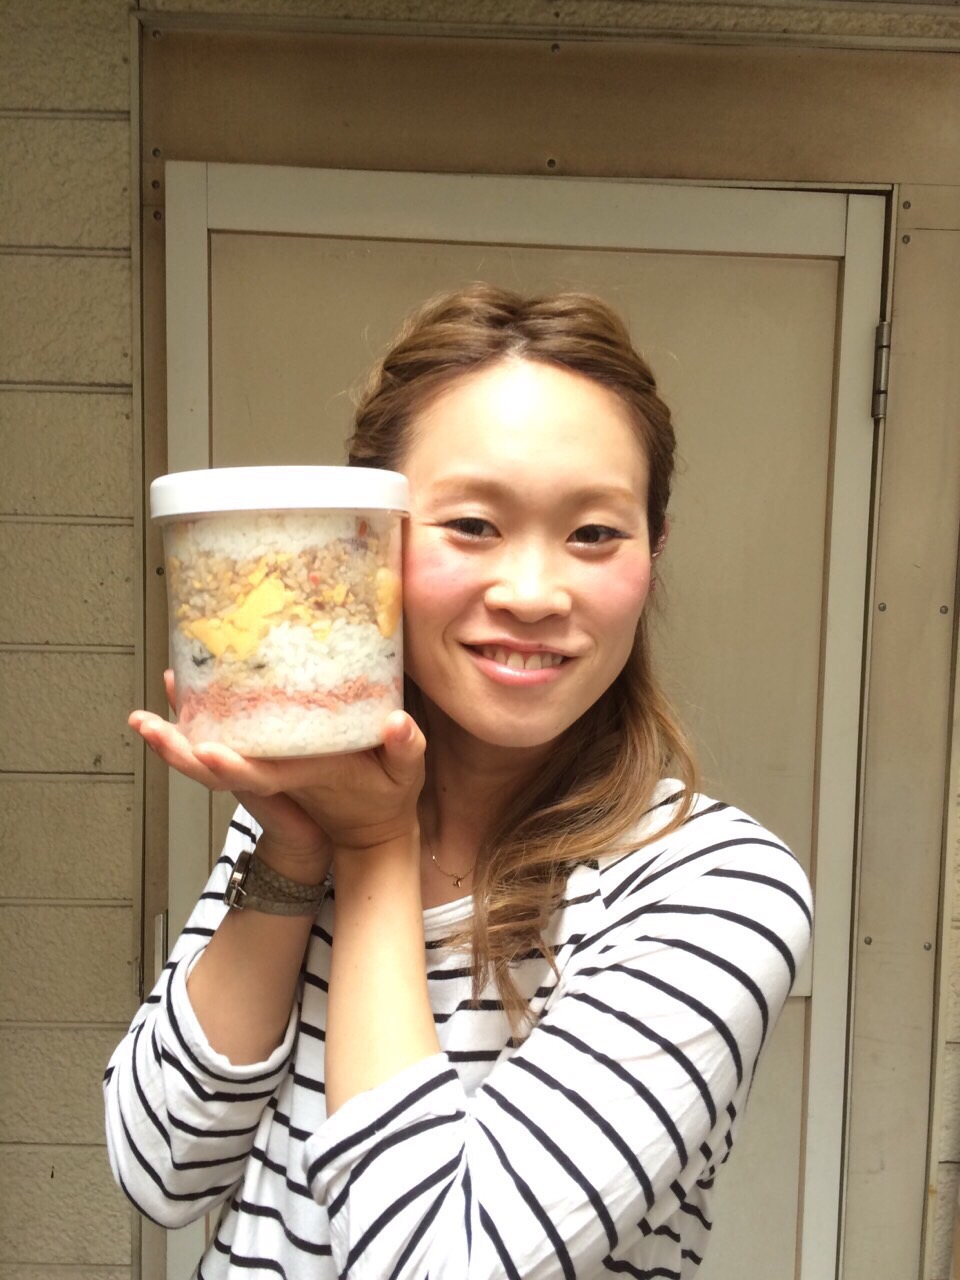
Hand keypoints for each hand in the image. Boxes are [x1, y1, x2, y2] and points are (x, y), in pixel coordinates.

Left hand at [130, 670, 425, 856]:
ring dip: (176, 732)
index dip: (229, 766)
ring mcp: (260, 770)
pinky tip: (184, 692)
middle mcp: (270, 779)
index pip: (257, 777)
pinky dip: (196, 721)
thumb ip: (405, 749)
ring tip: (154, 696)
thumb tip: (398, 723)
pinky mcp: (260, 760)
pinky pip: (218, 741)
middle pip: (213, 768)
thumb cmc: (385, 801)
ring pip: (208, 754)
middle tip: (144, 722)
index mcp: (300, 781)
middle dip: (177, 747)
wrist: (368, 830)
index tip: (204, 750)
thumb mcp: (404, 777)